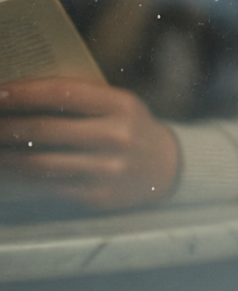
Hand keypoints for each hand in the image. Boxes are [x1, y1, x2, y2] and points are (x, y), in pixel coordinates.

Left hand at [0, 79, 179, 209]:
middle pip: (45, 130)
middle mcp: (117, 136)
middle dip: (4, 126)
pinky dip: (19, 179)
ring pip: (39, 163)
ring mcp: (108, 169)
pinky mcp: (98, 196)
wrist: (168, 168)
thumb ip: (79, 99)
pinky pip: (47, 187)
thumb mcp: (117, 104)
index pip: (62, 93)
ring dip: (4, 156)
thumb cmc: (129, 128)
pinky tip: (6, 170)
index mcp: (121, 104)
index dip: (24, 93)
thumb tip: (18, 97)